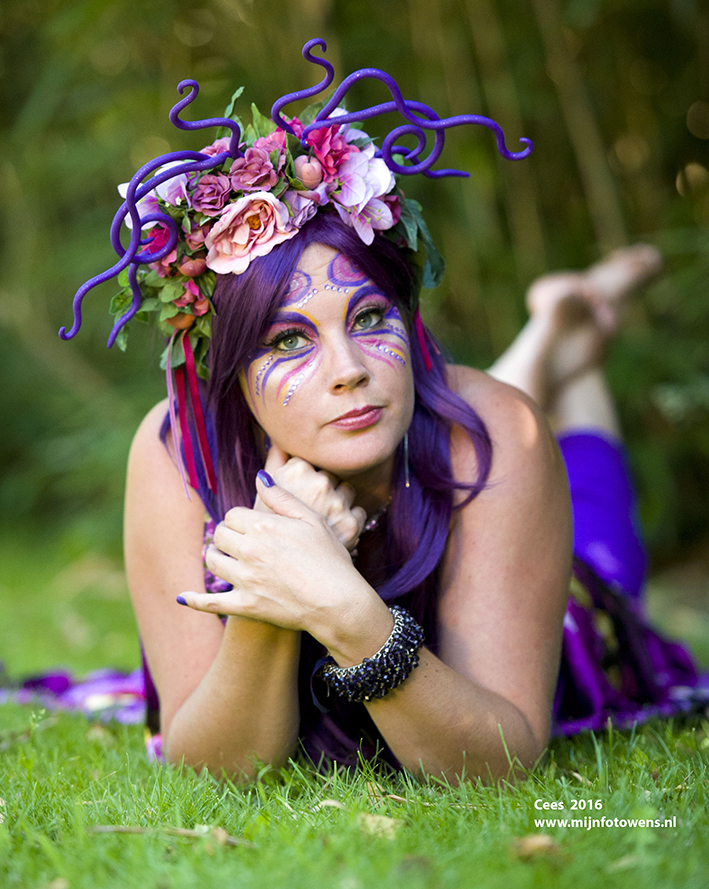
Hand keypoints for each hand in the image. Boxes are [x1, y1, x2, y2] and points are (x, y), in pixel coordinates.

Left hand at [179, 473, 383, 645]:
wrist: (338, 602)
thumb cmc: (330, 559)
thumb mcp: (311, 521)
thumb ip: (282, 498)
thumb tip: (259, 476)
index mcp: (264, 527)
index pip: (233, 514)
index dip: (239, 518)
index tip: (248, 523)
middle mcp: (249, 551)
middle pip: (220, 534)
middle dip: (225, 534)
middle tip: (233, 538)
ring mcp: (245, 580)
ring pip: (213, 562)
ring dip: (213, 556)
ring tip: (218, 556)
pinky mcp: (245, 606)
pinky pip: (211, 602)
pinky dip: (195, 600)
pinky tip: (184, 597)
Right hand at [253, 445, 365, 551]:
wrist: (284, 574)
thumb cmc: (269, 533)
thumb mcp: (263, 495)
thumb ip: (274, 463)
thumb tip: (278, 441)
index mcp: (297, 471)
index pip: (308, 462)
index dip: (302, 479)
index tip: (297, 493)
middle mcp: (320, 483)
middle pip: (328, 475)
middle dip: (322, 488)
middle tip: (309, 508)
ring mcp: (337, 503)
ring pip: (346, 490)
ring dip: (339, 501)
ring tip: (323, 519)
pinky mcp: (352, 523)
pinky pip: (358, 512)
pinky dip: (350, 520)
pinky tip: (335, 530)